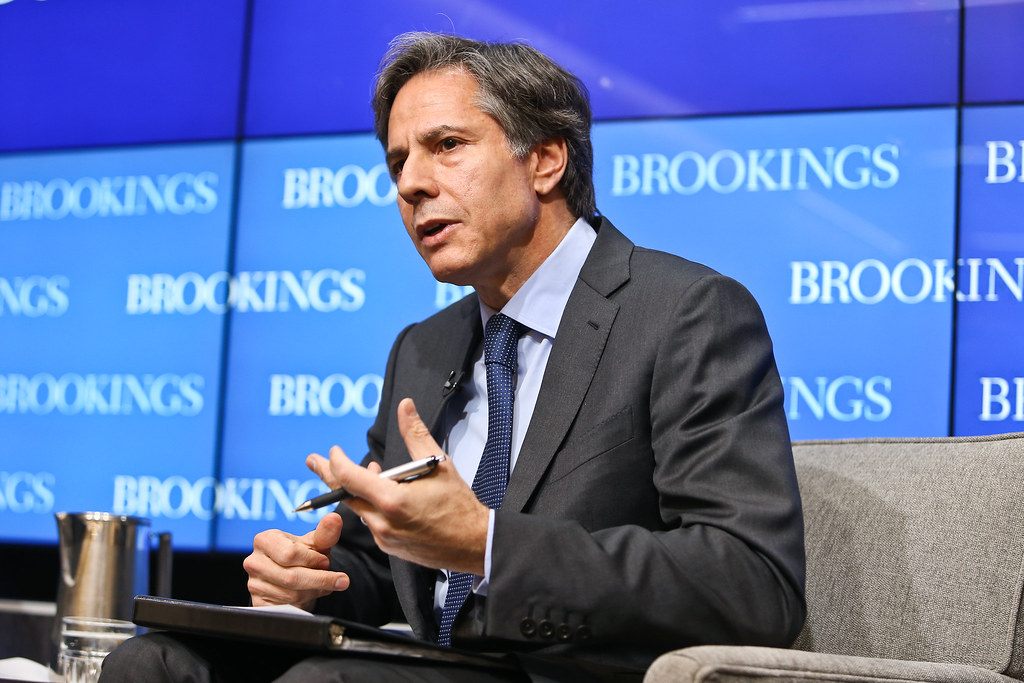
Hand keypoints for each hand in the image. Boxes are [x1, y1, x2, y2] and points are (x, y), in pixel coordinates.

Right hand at [243, 512, 349, 609]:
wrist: (295, 578)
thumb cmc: (304, 557)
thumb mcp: (317, 544)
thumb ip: (326, 533)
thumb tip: (334, 518)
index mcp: (265, 540)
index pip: (290, 553)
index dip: (313, 560)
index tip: (324, 561)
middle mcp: (254, 561)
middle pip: (291, 577)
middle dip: (318, 579)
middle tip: (333, 577)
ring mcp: (254, 584)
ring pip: (291, 594)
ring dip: (314, 591)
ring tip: (321, 585)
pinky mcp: (258, 603)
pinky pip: (286, 608)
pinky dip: (304, 603)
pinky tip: (310, 594)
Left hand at [305, 398, 489, 573]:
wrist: (474, 543)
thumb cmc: (459, 504)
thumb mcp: (439, 463)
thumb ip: (416, 434)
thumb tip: (405, 406)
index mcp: (392, 500)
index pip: (350, 477)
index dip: (336, 461)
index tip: (334, 451)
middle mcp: (383, 522)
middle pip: (345, 496)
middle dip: (328, 476)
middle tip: (314, 461)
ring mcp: (385, 537)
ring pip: (359, 509)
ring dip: (356, 490)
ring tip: (367, 472)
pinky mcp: (390, 547)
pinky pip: (371, 522)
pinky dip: (371, 506)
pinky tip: (382, 495)